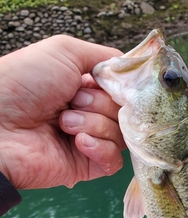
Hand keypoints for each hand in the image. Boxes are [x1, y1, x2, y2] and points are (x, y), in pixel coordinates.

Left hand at [0, 35, 125, 189]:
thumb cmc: (24, 83)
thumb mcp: (64, 51)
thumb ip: (106, 57)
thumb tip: (133, 69)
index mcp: (85, 86)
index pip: (123, 88)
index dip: (120, 86)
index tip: (104, 82)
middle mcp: (90, 112)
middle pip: (125, 111)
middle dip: (100, 104)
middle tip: (72, 102)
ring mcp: (89, 139)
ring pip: (121, 134)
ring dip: (95, 124)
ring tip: (64, 123)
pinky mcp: (87, 165)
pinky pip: (114, 160)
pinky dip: (100, 148)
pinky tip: (78, 142)